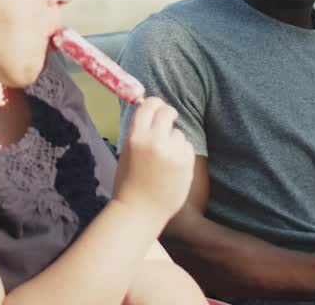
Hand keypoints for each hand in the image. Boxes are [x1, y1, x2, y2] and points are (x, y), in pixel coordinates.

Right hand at [114, 97, 194, 222]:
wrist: (140, 211)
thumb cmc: (129, 183)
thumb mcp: (127, 152)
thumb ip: (140, 132)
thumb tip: (152, 113)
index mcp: (135, 136)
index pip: (149, 105)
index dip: (155, 103)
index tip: (159, 106)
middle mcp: (155, 141)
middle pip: (167, 113)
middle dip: (169, 114)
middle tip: (169, 119)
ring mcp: (172, 153)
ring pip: (179, 133)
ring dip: (174, 140)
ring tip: (164, 158)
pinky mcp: (186, 164)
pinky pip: (187, 148)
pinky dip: (182, 153)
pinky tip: (172, 168)